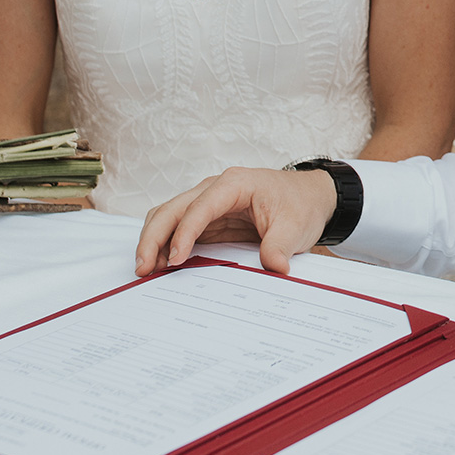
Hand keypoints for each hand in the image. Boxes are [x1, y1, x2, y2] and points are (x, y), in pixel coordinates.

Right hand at [133, 167, 337, 276]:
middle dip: (154, 237)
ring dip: (154, 240)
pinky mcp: (208, 218)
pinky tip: (161, 264)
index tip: (175, 259)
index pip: (199, 207)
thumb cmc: (301, 205)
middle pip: (172, 209)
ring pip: (168, 216)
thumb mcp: (296, 227)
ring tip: (146, 269)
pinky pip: (178, 228)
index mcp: (234, 184)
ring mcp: (208, 202)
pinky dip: (165, 244)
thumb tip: (274, 268)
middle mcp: (215, 188)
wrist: (310, 197)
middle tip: (144, 268)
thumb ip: (280, 246)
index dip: (184, 233)